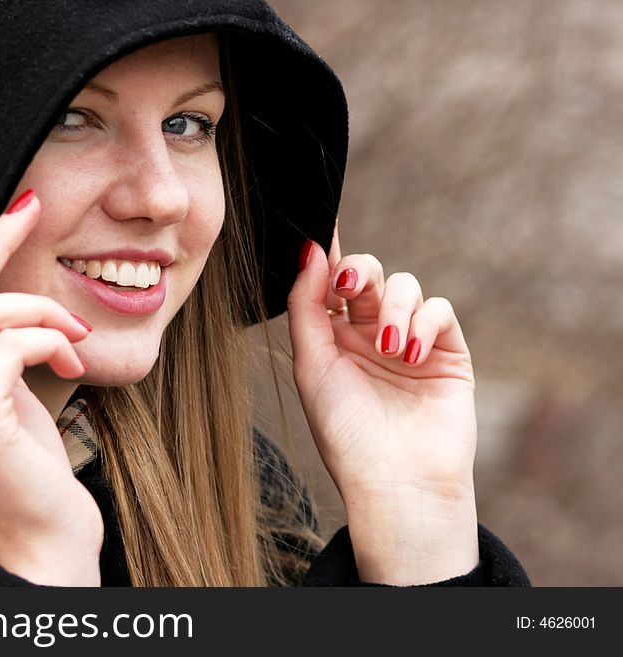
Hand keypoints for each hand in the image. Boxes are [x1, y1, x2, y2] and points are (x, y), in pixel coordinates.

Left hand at [287, 226, 478, 584]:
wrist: (396, 481)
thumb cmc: (346, 431)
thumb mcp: (312, 365)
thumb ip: (306, 306)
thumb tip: (311, 250)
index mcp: (332, 337)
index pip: (330, 282)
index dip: (328, 252)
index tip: (322, 223)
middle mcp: (369, 333)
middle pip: (367, 274)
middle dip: (359, 271)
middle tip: (350, 284)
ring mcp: (409, 340)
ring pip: (405, 286)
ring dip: (393, 308)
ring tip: (388, 347)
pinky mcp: (446, 352)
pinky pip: (438, 311)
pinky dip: (423, 323)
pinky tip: (409, 354)